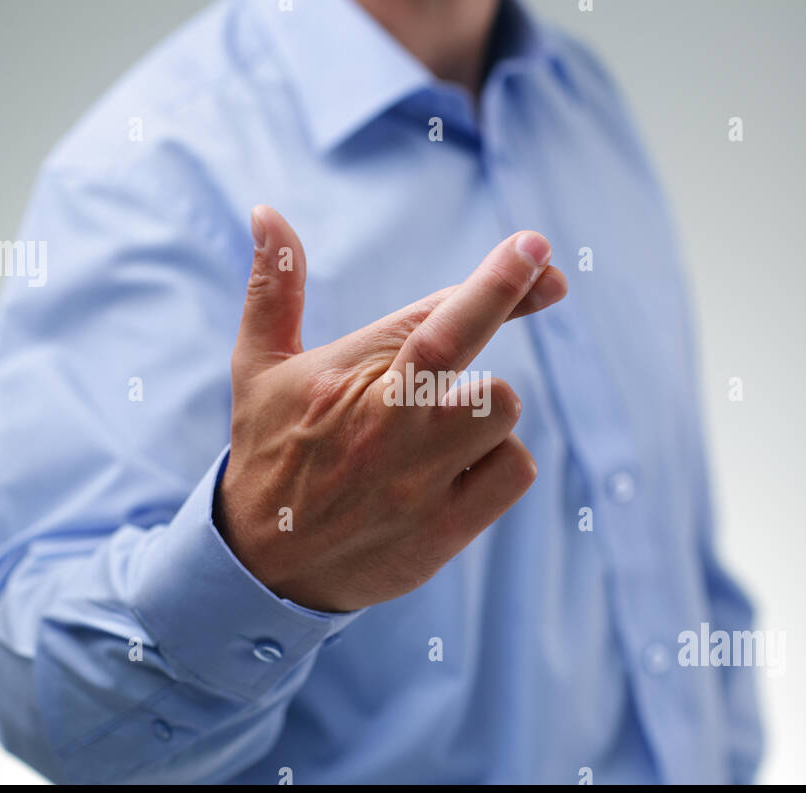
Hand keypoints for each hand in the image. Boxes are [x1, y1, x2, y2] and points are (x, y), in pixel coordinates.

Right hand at [215, 205, 566, 612]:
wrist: (263, 569)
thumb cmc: (269, 452)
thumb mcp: (257, 367)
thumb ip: (274, 286)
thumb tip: (265, 210)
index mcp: (342, 377)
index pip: (433, 312)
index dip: (499, 277)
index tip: (538, 248)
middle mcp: (382, 424)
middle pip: (466, 345)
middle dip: (509, 296)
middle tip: (547, 276)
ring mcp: (416, 479)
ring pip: (500, 407)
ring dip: (488, 403)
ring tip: (449, 416)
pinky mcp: (444, 528)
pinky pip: (514, 469)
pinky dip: (500, 460)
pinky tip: (463, 465)